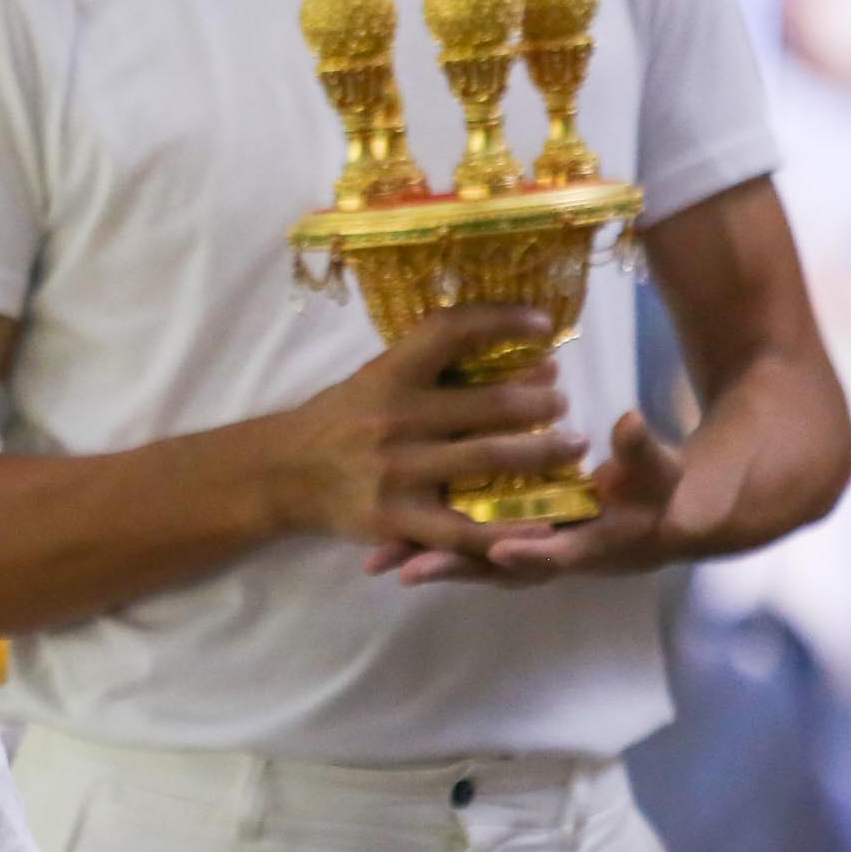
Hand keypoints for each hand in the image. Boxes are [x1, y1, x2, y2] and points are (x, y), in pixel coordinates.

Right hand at [268, 308, 584, 564]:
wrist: (281, 474)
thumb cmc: (339, 420)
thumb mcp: (374, 378)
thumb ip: (430, 368)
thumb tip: (517, 352)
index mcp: (389, 373)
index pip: (453, 331)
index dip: (504, 321)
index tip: (543, 323)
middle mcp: (396, 417)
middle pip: (489, 403)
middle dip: (541, 402)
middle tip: (563, 402)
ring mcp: (397, 470)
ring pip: (488, 460)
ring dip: (542, 452)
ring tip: (570, 447)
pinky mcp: (396, 518)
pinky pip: (463, 530)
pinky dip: (507, 530)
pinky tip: (542, 525)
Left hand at [373, 408, 734, 586]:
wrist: (656, 518)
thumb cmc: (658, 493)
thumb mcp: (661, 473)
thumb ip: (643, 455)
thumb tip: (629, 424)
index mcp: (589, 546)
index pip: (557, 554)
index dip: (532, 554)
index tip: (502, 551)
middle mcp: (547, 554)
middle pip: (495, 566)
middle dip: (453, 566)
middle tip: (407, 568)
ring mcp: (521, 547)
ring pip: (469, 556)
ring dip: (427, 557)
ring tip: (378, 558)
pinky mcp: (502, 535)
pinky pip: (460, 539)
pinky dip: (426, 539)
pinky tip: (383, 540)